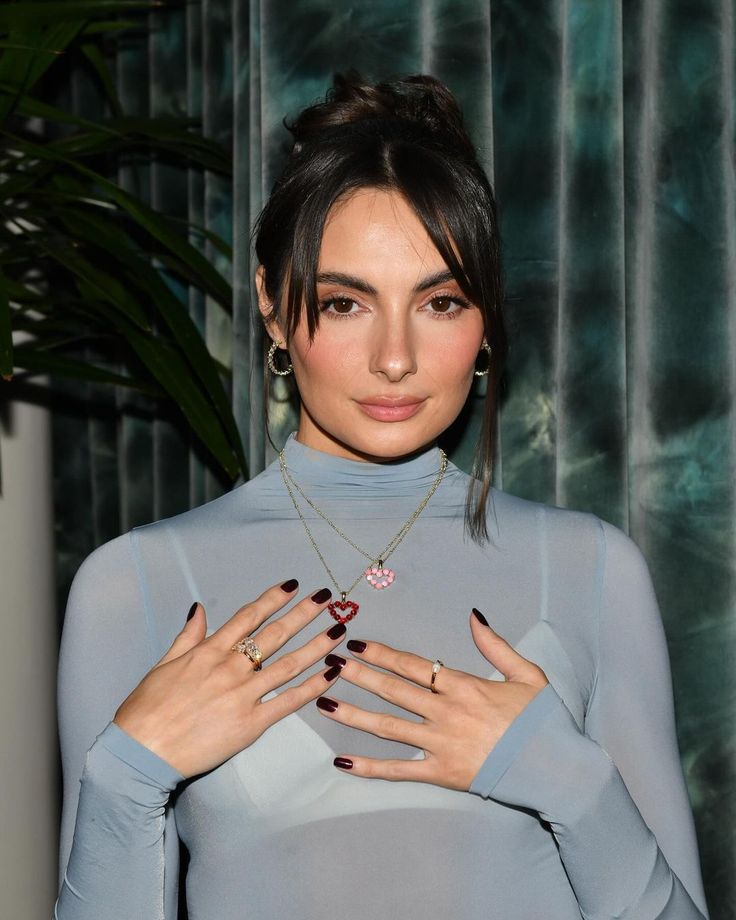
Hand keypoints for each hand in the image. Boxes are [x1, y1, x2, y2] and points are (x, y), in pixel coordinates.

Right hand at [113, 582, 344, 779]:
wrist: (142, 750)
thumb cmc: (147, 708)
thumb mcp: (164, 664)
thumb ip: (188, 636)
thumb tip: (199, 608)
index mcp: (209, 651)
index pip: (248, 617)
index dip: (273, 598)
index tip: (293, 585)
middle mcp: (230, 668)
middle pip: (275, 634)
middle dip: (303, 613)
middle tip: (327, 599)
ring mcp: (243, 695)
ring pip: (288, 664)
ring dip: (317, 645)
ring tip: (338, 630)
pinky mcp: (250, 724)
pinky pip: (288, 702)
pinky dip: (312, 686)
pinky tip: (331, 673)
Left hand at [315, 610, 547, 790]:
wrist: (556, 768)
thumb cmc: (543, 720)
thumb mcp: (526, 674)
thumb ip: (495, 645)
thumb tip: (473, 615)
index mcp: (463, 686)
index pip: (413, 665)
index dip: (382, 654)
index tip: (358, 644)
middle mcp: (446, 712)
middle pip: (393, 690)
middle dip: (359, 675)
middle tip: (330, 663)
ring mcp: (441, 744)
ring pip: (388, 727)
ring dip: (354, 714)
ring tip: (324, 702)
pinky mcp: (441, 774)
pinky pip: (399, 771)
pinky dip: (369, 767)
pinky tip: (343, 762)